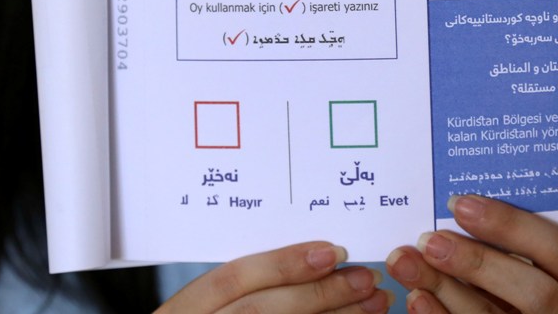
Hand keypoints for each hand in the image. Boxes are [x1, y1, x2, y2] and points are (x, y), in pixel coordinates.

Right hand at [155, 241, 391, 312]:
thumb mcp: (210, 304)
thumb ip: (251, 283)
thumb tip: (320, 255)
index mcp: (183, 309)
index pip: (234, 277)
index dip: (283, 263)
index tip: (333, 250)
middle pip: (261, 309)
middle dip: (319, 294)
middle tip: (366, 279)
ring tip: (374, 304)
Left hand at [385, 196, 557, 312]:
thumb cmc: (531, 296)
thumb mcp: (537, 272)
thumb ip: (515, 247)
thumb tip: (462, 205)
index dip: (511, 225)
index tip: (461, 204)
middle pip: (536, 292)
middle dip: (479, 262)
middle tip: (431, 239)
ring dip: (446, 288)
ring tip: (408, 261)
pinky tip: (417, 296)